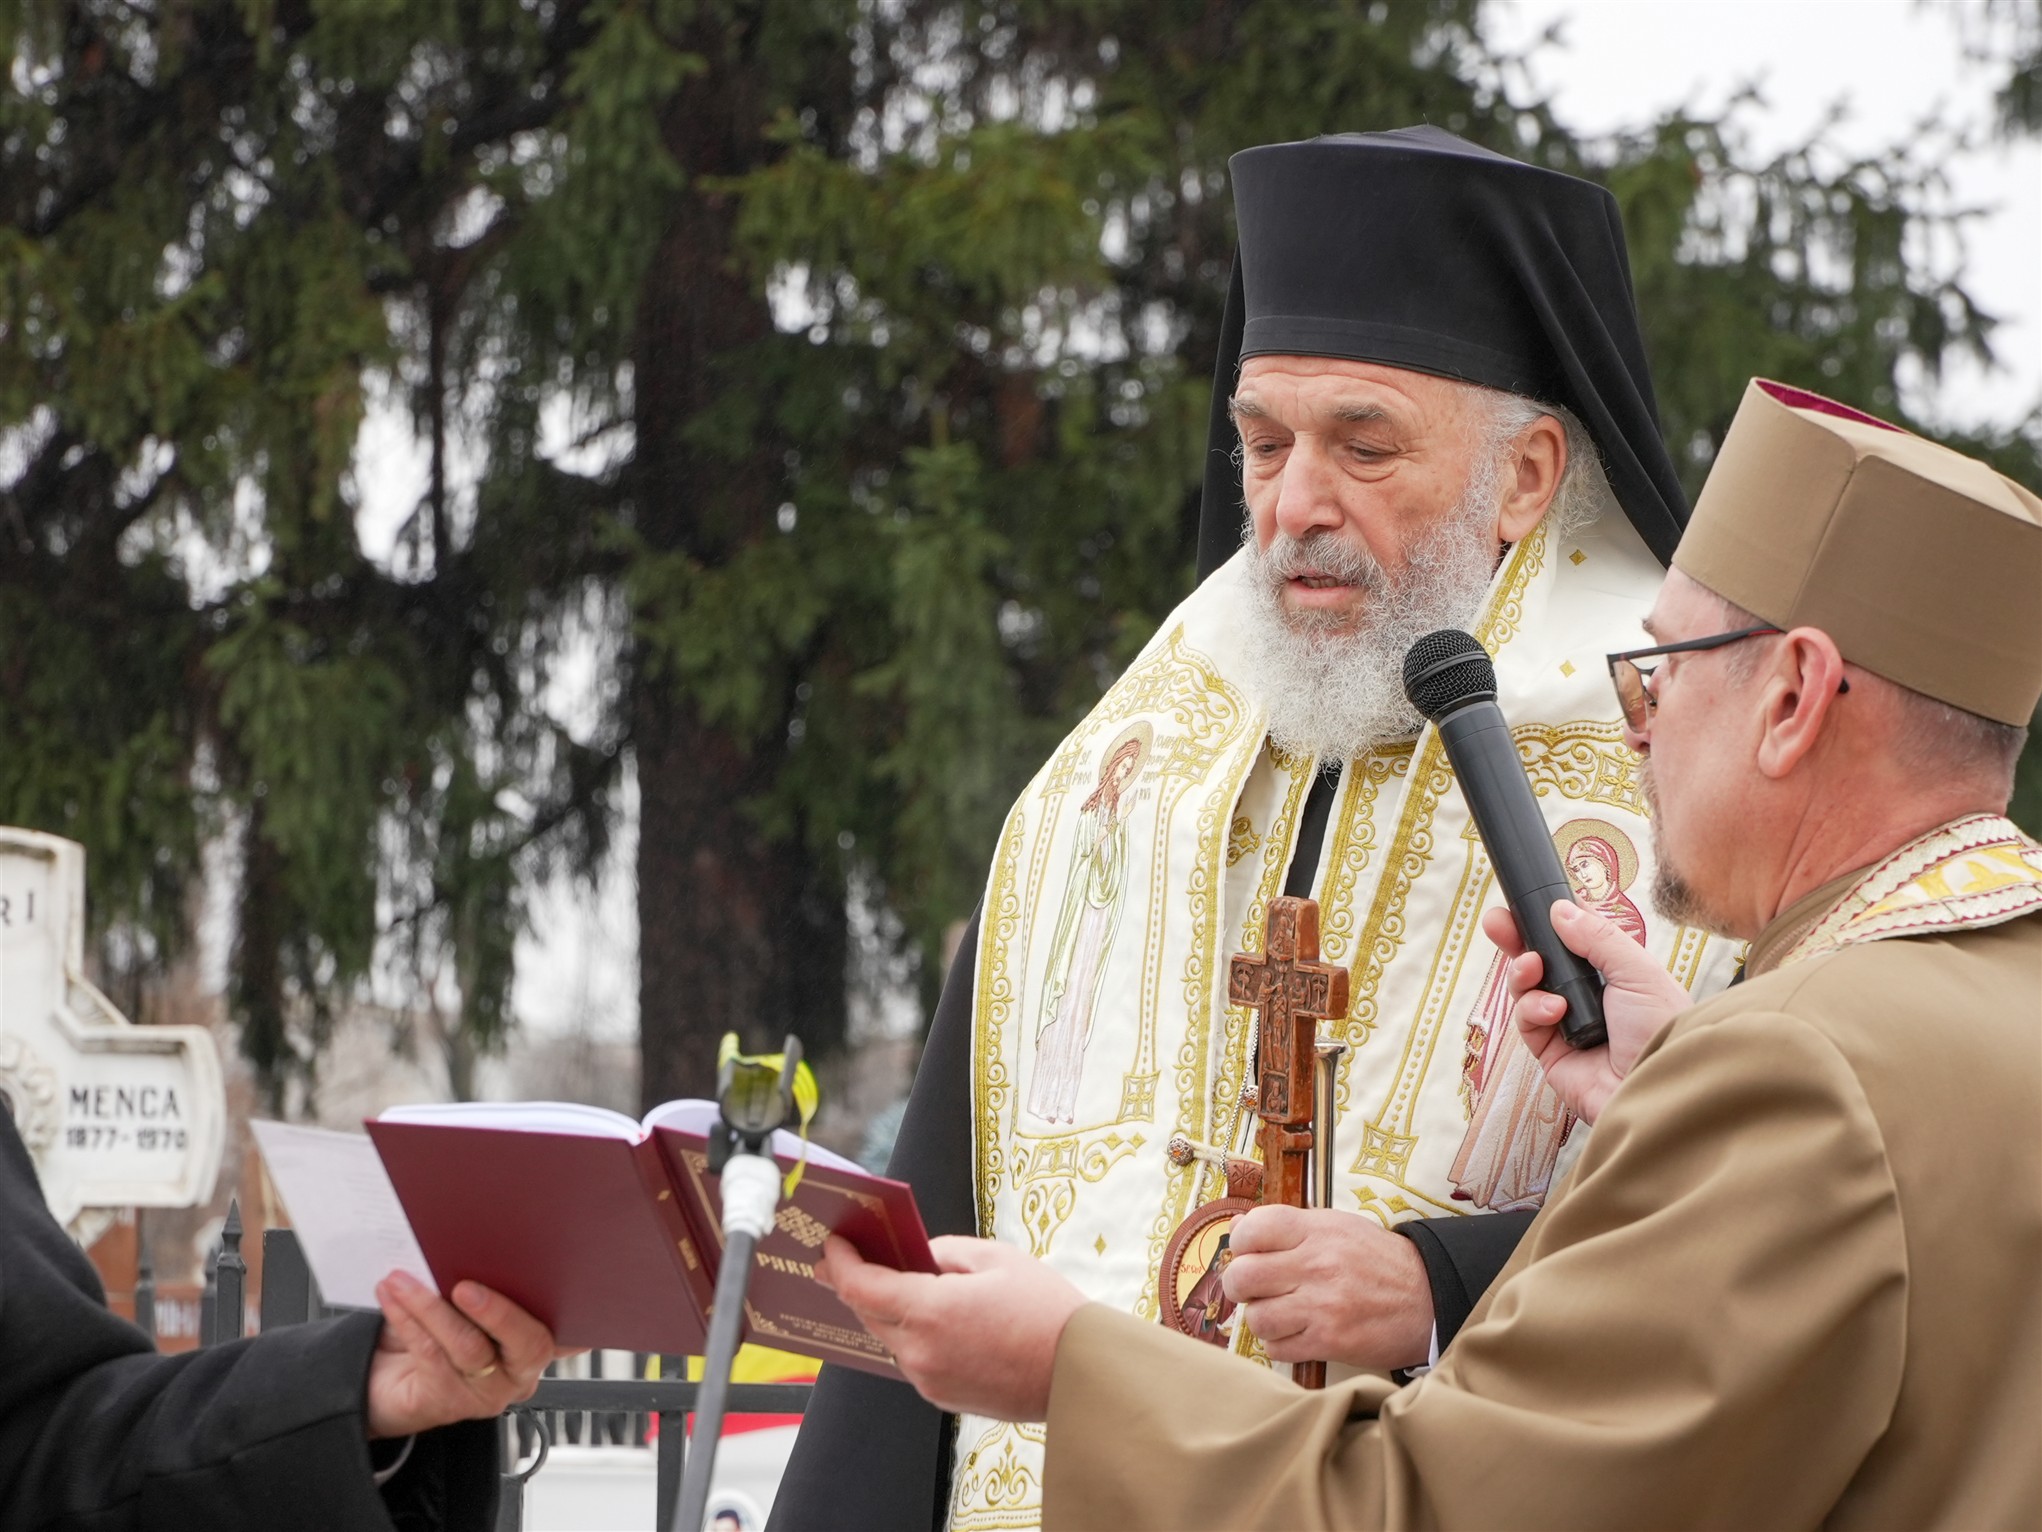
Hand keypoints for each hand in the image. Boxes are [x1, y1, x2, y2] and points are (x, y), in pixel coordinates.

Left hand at [366, 1272, 562, 1438]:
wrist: (385, 1382)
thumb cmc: (437, 1333)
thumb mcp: (466, 1306)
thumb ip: (488, 1287)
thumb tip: (484, 1248)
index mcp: (536, 1344)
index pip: (569, 1332)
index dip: (574, 1316)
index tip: (553, 1282)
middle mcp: (519, 1373)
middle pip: (527, 1344)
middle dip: (498, 1312)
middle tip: (465, 1287)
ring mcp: (486, 1392)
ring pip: (468, 1346)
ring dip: (431, 1307)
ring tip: (404, 1280)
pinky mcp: (446, 1403)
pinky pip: (430, 1354)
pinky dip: (407, 1319)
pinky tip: (392, 1297)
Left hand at [817, 1235, 1085, 1420]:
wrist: (1078, 1372)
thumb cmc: (1044, 1310)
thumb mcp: (995, 1258)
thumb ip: (944, 1252)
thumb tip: (917, 1256)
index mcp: (929, 1311)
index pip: (860, 1287)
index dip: (839, 1263)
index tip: (832, 1244)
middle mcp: (920, 1352)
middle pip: (868, 1314)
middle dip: (857, 1283)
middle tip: (853, 1256)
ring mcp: (929, 1380)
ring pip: (890, 1338)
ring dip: (887, 1310)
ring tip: (896, 1281)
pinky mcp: (942, 1397)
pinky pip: (913, 1358)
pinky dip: (913, 1334)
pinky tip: (931, 1316)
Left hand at [1220, 1205, 1431, 1369]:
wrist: (1426, 1298)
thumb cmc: (1375, 1260)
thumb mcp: (1335, 1227)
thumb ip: (1287, 1227)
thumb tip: (1236, 1228)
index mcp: (1317, 1231)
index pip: (1253, 1229)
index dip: (1239, 1242)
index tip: (1246, 1252)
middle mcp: (1317, 1265)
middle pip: (1243, 1276)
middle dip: (1238, 1285)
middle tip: (1253, 1288)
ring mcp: (1323, 1305)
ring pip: (1257, 1317)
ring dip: (1260, 1318)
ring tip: (1278, 1312)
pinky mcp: (1330, 1341)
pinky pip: (1276, 1348)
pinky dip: (1278, 1343)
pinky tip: (1294, 1333)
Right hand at [1480, 901, 1691, 1123]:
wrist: (1657, 1087)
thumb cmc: (1660, 1029)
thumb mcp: (1637, 971)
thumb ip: (1598, 937)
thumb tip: (1559, 910)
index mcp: (1614, 973)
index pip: (1575, 938)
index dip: (1550, 920)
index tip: (1528, 901)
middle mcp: (1589, 996)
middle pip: (1542, 960)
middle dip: (1517, 939)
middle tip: (1496, 922)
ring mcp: (1567, 1024)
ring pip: (1527, 989)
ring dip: (1524, 973)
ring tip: (1533, 969)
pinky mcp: (1550, 1053)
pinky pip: (1526, 1022)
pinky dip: (1532, 1010)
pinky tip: (1553, 1010)